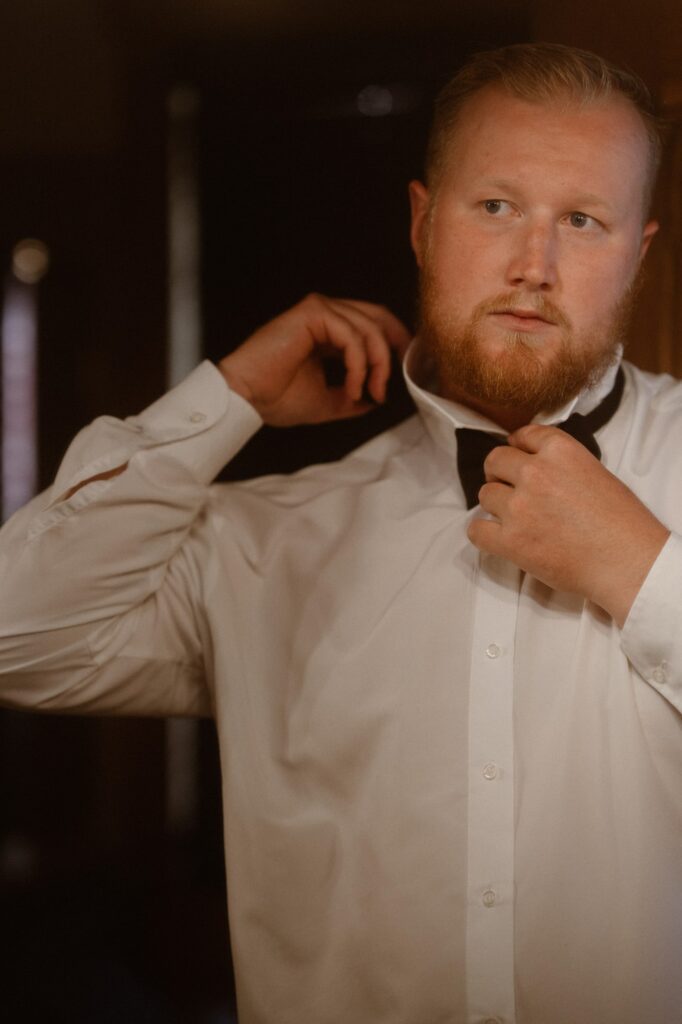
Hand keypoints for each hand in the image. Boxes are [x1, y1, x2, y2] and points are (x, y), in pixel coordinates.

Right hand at [218, 294, 410, 426]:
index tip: (405, 372)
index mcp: (328, 330)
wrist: (247, 399)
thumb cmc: (276, 399)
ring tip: (369, 393)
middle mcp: (325, 314)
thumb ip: (353, 396)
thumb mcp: (328, 401)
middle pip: (378, 318)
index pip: (374, 323)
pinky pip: (352, 335)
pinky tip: (352, 387)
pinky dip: (359, 364)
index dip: (395, 343)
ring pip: (369, 328)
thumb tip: (375, 401)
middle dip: (393, 351)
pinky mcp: (312, 313)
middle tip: (390, 385)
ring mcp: (319, 310)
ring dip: (376, 365)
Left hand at [467, 424, 669, 626]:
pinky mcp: (510, 540)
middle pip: (495, 461)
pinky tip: (497, 537)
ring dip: (496, 505)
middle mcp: (535, 472)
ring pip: (485, 495)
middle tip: (509, 488)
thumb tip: (538, 468)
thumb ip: (561, 465)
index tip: (518, 456)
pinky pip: (476, 530)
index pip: (523, 435)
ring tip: (515, 518)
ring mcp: (519, 506)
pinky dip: (483, 533)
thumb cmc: (621, 522)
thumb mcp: (595, 472)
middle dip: (499, 473)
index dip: (517, 447)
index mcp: (560, 451)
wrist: (627, 561)